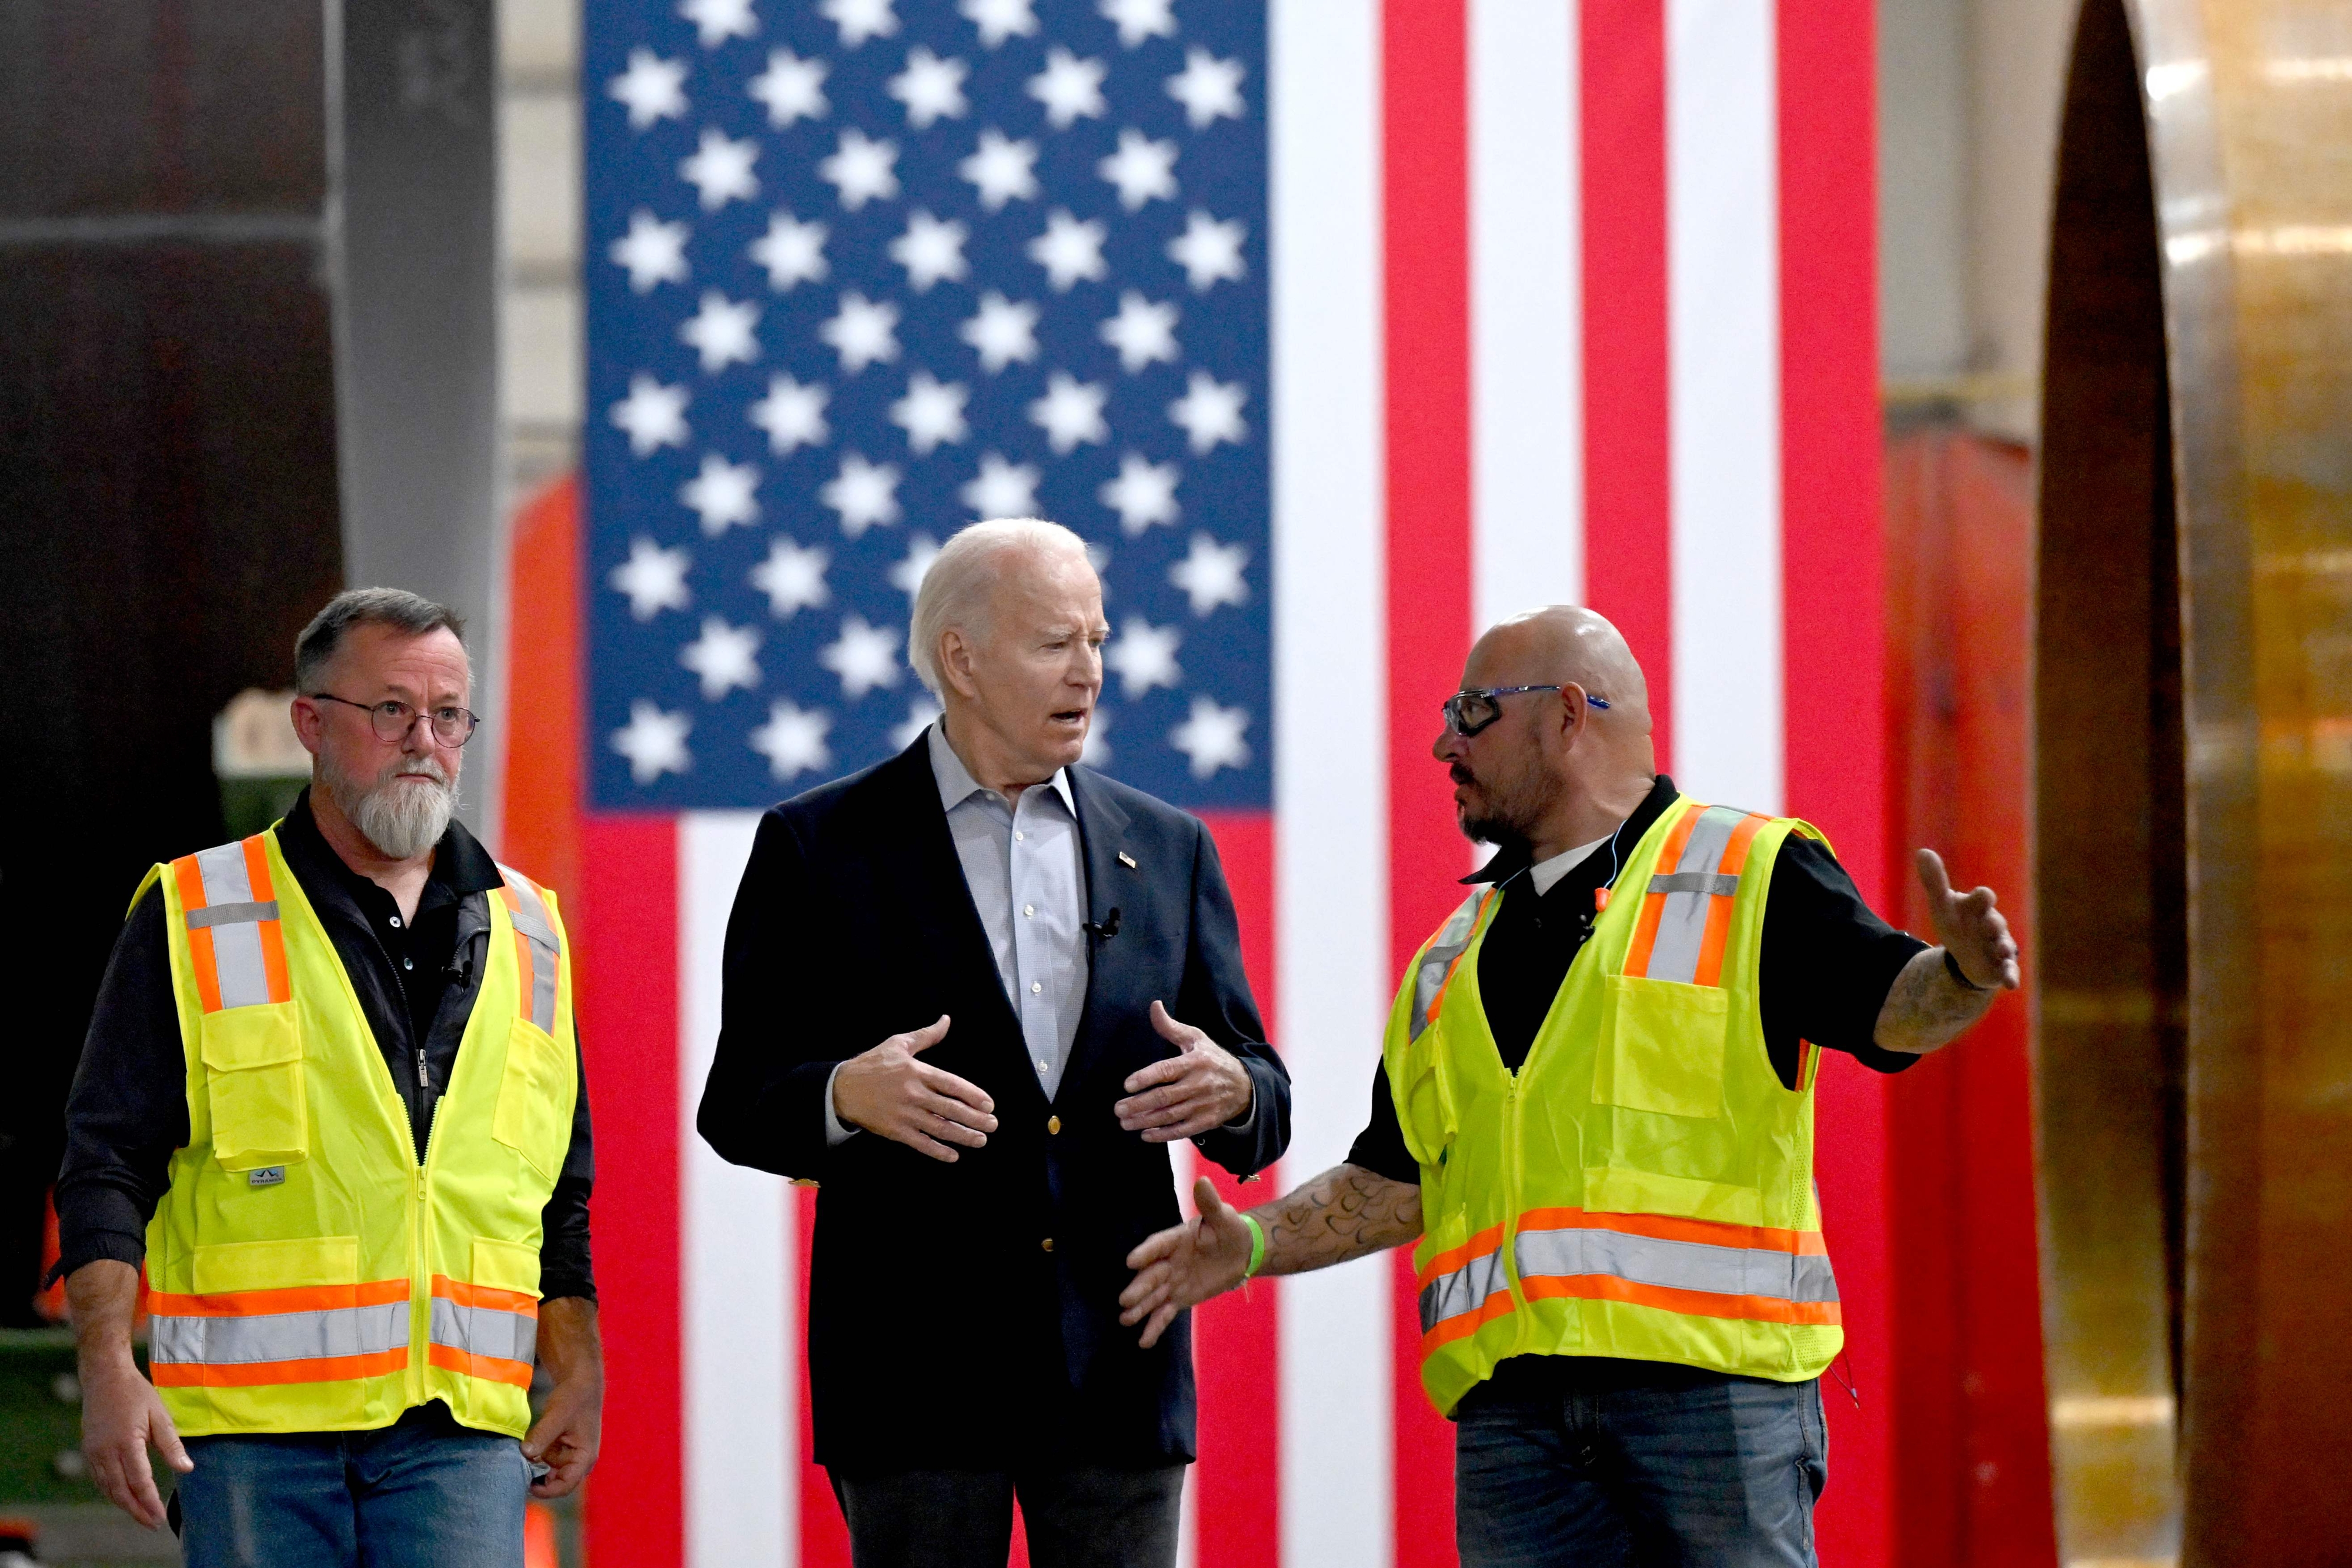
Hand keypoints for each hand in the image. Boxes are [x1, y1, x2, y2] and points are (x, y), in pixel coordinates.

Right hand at [80, 1357, 189, 1528]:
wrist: (105, 1378)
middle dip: (136, 1510)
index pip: (139, 1480)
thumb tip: (186, 1468)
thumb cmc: (136, 1394)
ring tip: (140, 1515)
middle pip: (120, 1490)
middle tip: (152, 1524)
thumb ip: (171, 1444)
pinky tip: (123, 1496)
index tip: (159, 1517)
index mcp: (126, 1442)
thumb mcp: (159, 1415)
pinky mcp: (89, 1450)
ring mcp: (94, 1452)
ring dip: (123, 1504)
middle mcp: (105, 1452)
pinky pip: (100, 1478)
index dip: (149, 1501)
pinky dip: (112, 1491)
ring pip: (108, 1487)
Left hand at [522, 1372, 600, 1498]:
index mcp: (584, 1457)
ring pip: (547, 1473)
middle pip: (555, 1483)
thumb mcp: (557, 1416)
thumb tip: (525, 1453)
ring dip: (532, 1469)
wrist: (579, 1383)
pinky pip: (543, 1462)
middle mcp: (577, 1461)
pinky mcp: (558, 1450)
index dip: (546, 1491)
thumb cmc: (574, 1398)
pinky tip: (521, 1452)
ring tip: (516, 1461)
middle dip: (536, 1480)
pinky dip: (532, 1459)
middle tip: (516, 1474)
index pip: (565, 1485)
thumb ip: (542, 1436)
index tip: (526, 1485)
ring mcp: (567, 1456)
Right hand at [832, 1015, 997, 1161]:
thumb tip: (946, 1020)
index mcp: (917, 1072)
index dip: (973, 1095)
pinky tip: (953, 1156)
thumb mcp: (899, 1044)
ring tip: (981, 1140)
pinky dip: (937, 1151)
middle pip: (950, 1109)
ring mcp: (904, 1114)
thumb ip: (926, 1035)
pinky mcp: (894, 1130)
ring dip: (962, 1136)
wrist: (841, 1088)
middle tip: (992, 1125)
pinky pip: (920, 1143)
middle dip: (974, 1119)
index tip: (989, 1105)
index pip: (952, 1085)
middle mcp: (913, 1094)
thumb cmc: (872, 1064)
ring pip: (939, 1128)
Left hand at [1114, 1002, 1252, 1142]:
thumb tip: (1154, 1005)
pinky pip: (1182, 1130)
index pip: (1167, 1070)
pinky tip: (1145, 1135)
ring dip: (1145, 1121)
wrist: (1244, 1086)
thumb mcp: (1196, 1038)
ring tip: (1125, 1122)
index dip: (1145, 1078)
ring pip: (1170, 1115)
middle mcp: (1199, 1084)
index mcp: (1195, 1061)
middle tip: (1118, 1108)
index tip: (1127, 1085)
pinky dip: (1163, 1135)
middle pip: (1164, 1097)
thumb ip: (1171, 1027)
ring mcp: (1203, 1105)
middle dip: (1138, 1104)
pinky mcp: (1207, 1121)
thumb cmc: (1212, 1059)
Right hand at [1120, 1176, 1254, 1347]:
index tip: (1131, 1261)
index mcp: (1176, 1239)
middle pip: (1152, 1275)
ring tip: (1124, 1320)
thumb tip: (1203, 1180)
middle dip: (1139, 1288)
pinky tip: (1143, 1341)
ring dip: (1140, 1309)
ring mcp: (1173, 1281)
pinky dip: (1155, 1326)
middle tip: (1124, 1301)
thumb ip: (1210, 1203)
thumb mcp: (1223, 1216)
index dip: (1146, 1253)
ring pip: (1154, 1296)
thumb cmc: (1230, 1229)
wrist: (1240, 1252)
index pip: (1158, 1246)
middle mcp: (1170, 1261)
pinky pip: (1165, 1313)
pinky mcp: (1179, 1297)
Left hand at [1917, 848, 2019, 989]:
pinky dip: (2011, 975)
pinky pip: (2009, 970)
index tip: (1983, 895)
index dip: (1981, 898)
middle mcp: (1993, 924)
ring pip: (2004, 945)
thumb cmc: (1956, 923)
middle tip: (1990, 924)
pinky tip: (2011, 984)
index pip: (1982, 898)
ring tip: (2002, 951)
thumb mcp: (1942, 905)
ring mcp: (1999, 945)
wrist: (1966, 953)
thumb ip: (1935, 881)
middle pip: (1995, 921)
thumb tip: (1922, 851)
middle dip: (1993, 922)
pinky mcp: (2001, 966)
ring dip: (2003, 948)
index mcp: (1978, 907)